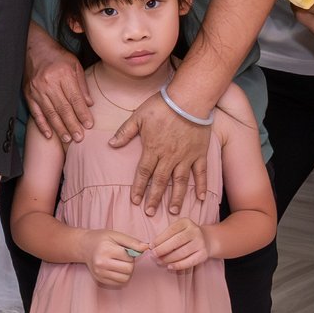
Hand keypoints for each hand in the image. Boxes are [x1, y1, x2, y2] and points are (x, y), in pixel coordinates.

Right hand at [23, 28, 95, 144]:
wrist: (34, 48)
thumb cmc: (57, 56)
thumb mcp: (74, 64)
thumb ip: (82, 84)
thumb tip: (89, 104)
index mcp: (63, 74)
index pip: (75, 98)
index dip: (82, 113)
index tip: (89, 125)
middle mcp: (49, 82)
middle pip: (63, 108)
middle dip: (72, 125)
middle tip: (80, 138)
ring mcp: (37, 89)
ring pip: (50, 113)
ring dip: (59, 128)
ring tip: (68, 139)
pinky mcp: (28, 94)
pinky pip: (36, 112)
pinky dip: (42, 125)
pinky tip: (48, 135)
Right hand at [81, 228, 144, 287]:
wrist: (84, 246)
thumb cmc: (101, 239)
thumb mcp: (116, 235)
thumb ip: (132, 242)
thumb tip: (146, 248)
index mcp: (106, 250)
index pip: (129, 258)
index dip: (131, 254)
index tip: (125, 250)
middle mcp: (101, 263)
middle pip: (128, 270)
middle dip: (130, 264)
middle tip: (123, 258)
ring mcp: (100, 273)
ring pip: (125, 278)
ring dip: (127, 272)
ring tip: (120, 263)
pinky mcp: (100, 279)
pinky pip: (119, 283)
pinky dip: (121, 277)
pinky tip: (116, 269)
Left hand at [112, 94, 210, 214]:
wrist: (189, 99)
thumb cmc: (162, 105)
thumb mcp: (138, 116)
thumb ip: (125, 132)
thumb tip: (111, 144)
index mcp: (153, 149)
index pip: (143, 173)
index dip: (138, 188)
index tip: (135, 201)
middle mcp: (169, 157)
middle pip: (160, 181)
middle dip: (154, 198)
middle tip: (150, 213)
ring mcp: (186, 156)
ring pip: (180, 182)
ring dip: (176, 197)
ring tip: (173, 211)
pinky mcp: (199, 153)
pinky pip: (201, 173)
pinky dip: (202, 186)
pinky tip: (201, 198)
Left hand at [147, 217, 212, 271]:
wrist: (206, 239)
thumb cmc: (185, 235)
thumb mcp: (177, 230)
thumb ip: (165, 236)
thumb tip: (150, 247)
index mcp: (186, 222)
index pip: (171, 230)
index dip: (159, 239)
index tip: (150, 246)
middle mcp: (194, 231)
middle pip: (176, 241)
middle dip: (162, 249)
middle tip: (153, 255)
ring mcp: (200, 243)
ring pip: (182, 253)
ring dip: (168, 259)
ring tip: (159, 261)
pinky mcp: (203, 254)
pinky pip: (189, 262)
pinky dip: (178, 265)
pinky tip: (169, 266)